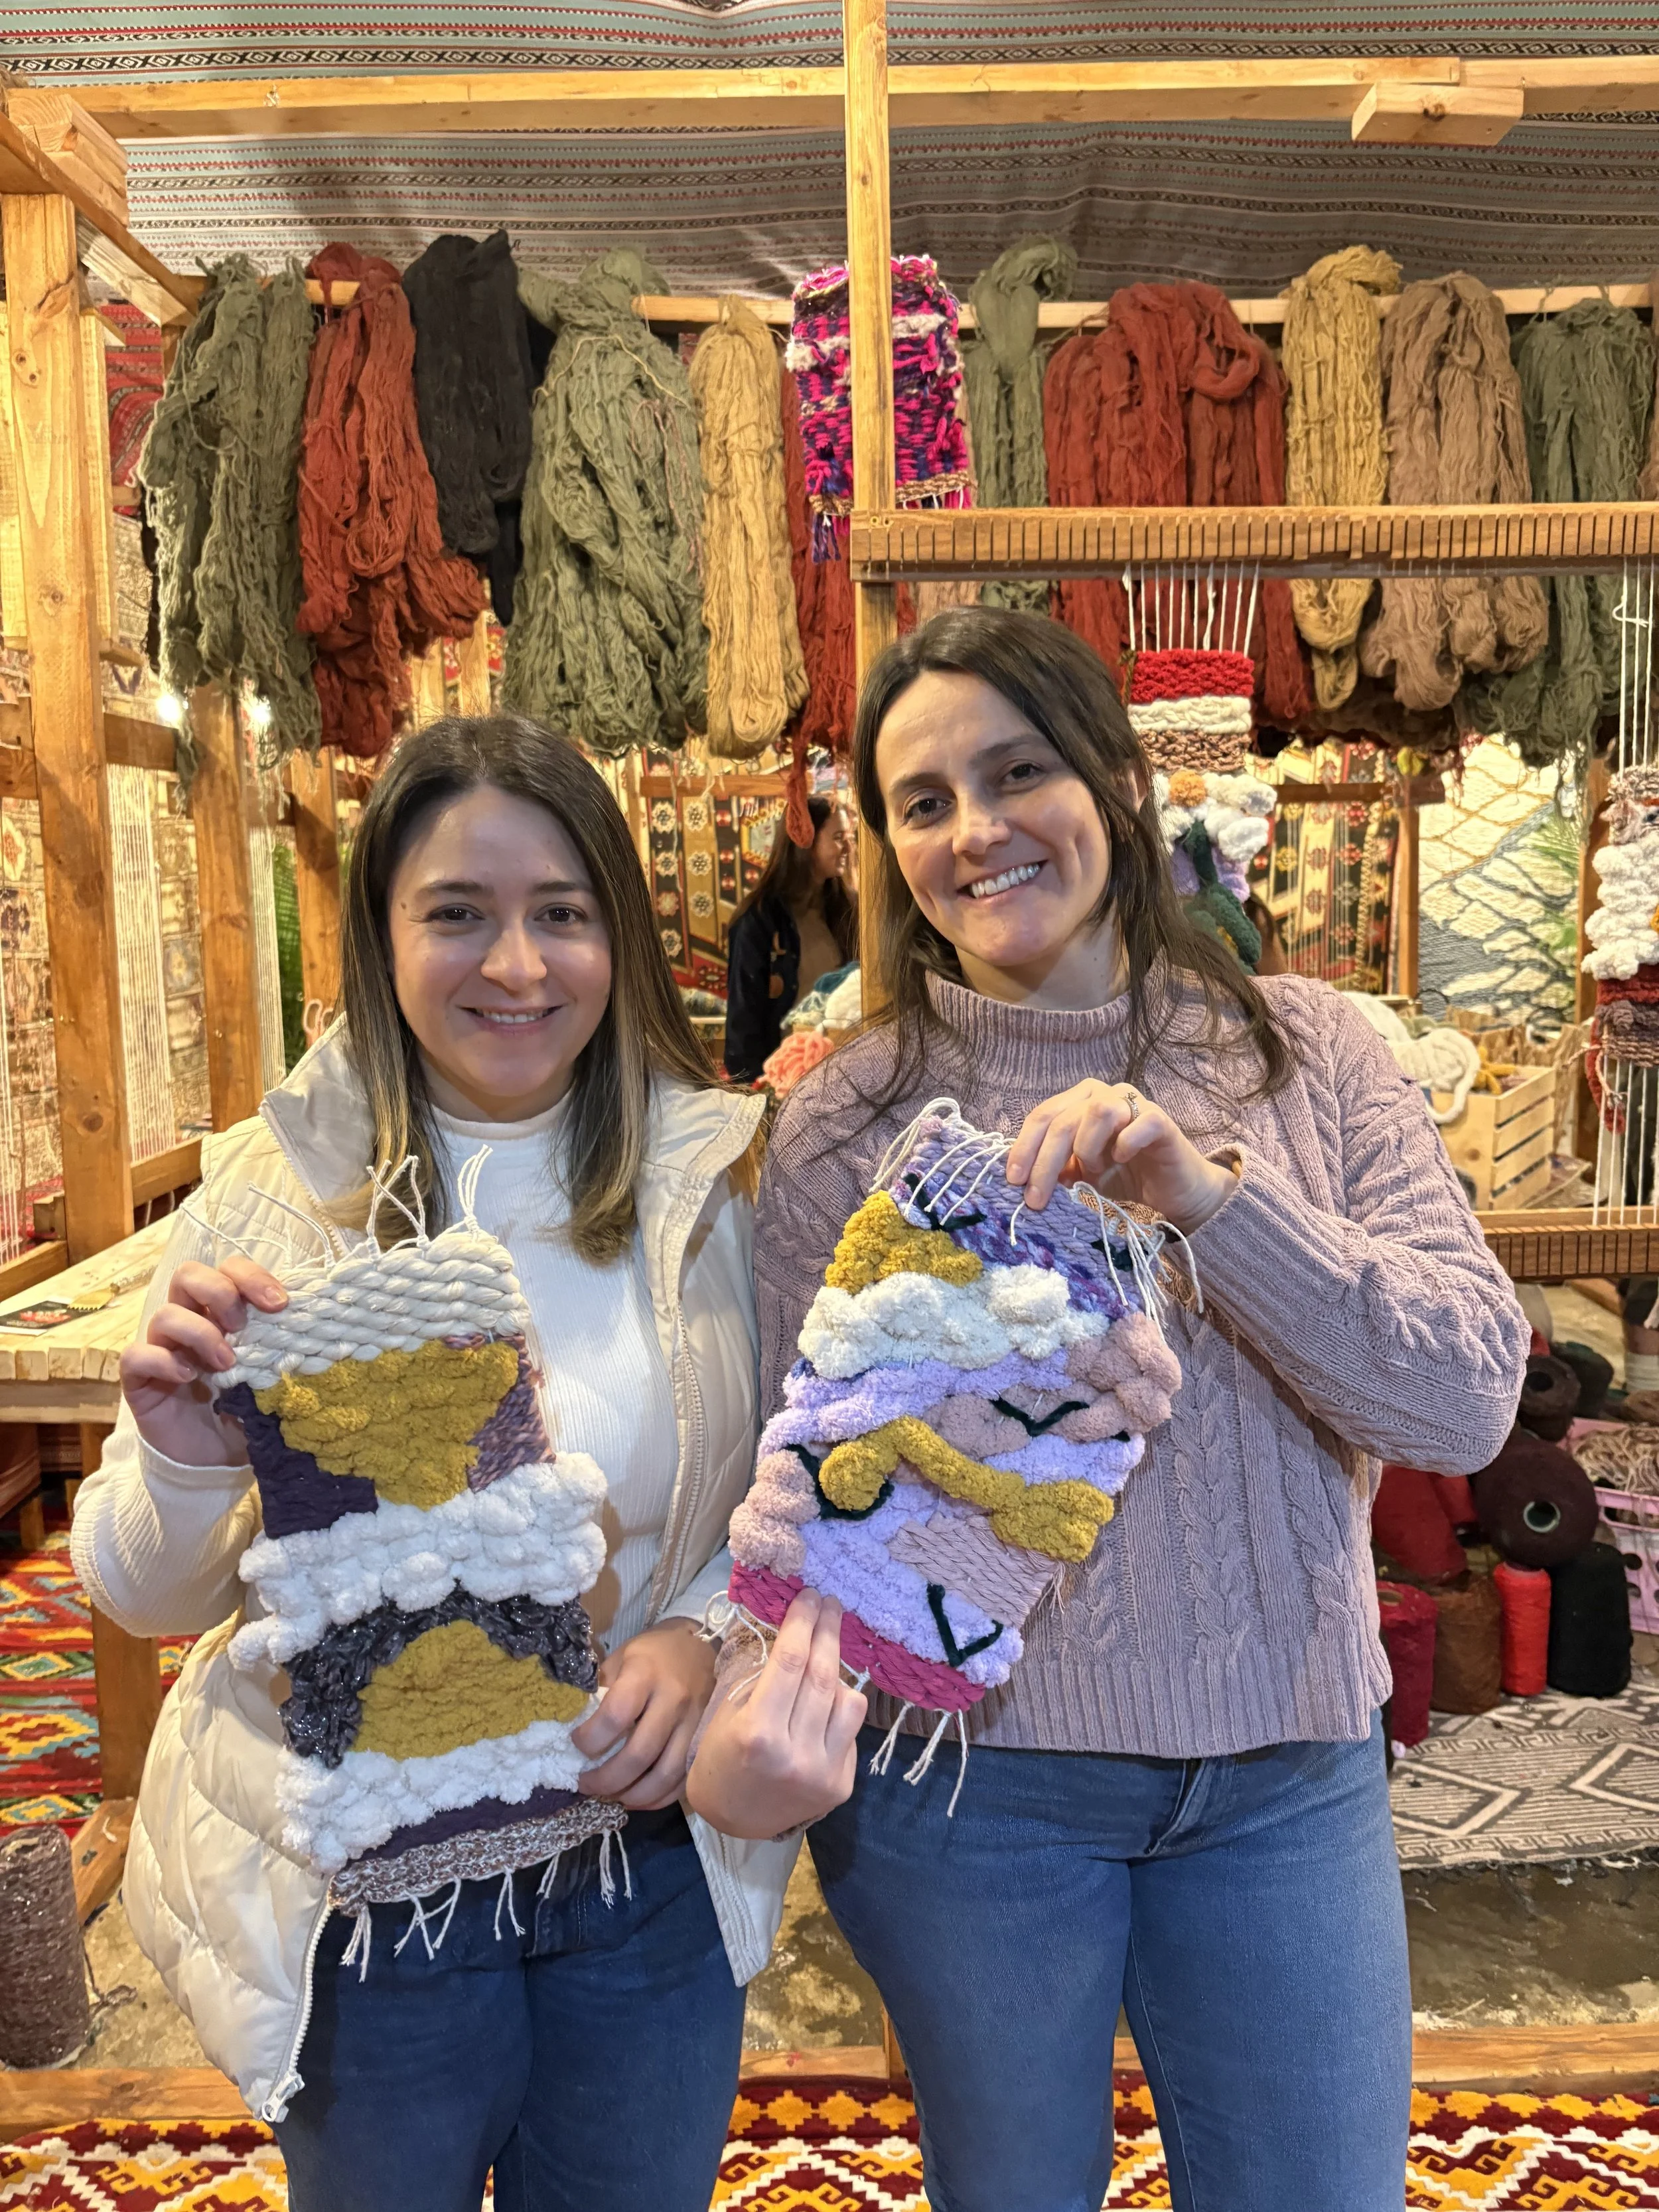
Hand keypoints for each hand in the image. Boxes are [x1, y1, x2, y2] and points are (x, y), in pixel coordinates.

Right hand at [120, 1257, 287, 1465]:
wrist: (215, 1462)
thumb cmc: (245, 1412)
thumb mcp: (272, 1379)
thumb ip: (283, 1351)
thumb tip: (315, 1332)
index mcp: (222, 1313)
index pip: (227, 1269)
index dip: (251, 1276)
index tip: (280, 1303)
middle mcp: (189, 1322)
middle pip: (188, 1275)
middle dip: (220, 1291)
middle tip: (242, 1325)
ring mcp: (161, 1349)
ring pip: (164, 1314)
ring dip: (200, 1332)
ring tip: (226, 1363)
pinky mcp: (139, 1380)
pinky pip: (135, 1356)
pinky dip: (163, 1361)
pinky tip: (189, 1378)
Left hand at [574, 1618, 717, 1810]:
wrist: (701, 1647)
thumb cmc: (652, 1654)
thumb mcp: (621, 1658)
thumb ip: (599, 1690)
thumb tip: (573, 1725)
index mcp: (646, 1673)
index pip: (616, 1716)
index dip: (590, 1739)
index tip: (576, 1744)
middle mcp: (674, 1699)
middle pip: (639, 1755)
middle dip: (606, 1780)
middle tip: (585, 1784)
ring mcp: (694, 1723)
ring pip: (665, 1775)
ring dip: (633, 1795)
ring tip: (610, 1796)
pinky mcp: (705, 1741)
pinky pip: (683, 1781)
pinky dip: (658, 1798)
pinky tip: (637, 1797)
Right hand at [684, 1591, 867, 1840]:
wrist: (731, 1818)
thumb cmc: (722, 1755)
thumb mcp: (729, 1712)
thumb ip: (765, 1678)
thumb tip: (797, 1631)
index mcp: (758, 1732)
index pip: (791, 1661)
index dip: (803, 1622)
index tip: (810, 1596)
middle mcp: (795, 1754)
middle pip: (822, 1675)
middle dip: (828, 1631)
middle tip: (830, 1603)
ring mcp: (823, 1773)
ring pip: (848, 1700)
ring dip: (837, 1673)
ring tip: (822, 1662)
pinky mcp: (841, 1786)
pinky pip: (850, 1730)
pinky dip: (838, 1709)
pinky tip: (821, 1708)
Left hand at [1005, 1080, 1235, 1232]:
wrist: (1173, 1190)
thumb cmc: (1124, 1176)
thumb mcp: (1079, 1175)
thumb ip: (1055, 1168)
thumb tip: (1021, 1177)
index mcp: (1079, 1101)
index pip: (1043, 1116)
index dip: (1024, 1147)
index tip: (1012, 1180)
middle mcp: (1104, 1093)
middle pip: (1063, 1119)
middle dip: (1044, 1162)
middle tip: (1036, 1199)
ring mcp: (1134, 1102)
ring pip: (1098, 1112)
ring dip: (1088, 1148)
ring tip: (1095, 1170)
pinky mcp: (1161, 1119)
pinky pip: (1138, 1124)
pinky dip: (1124, 1146)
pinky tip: (1122, 1161)